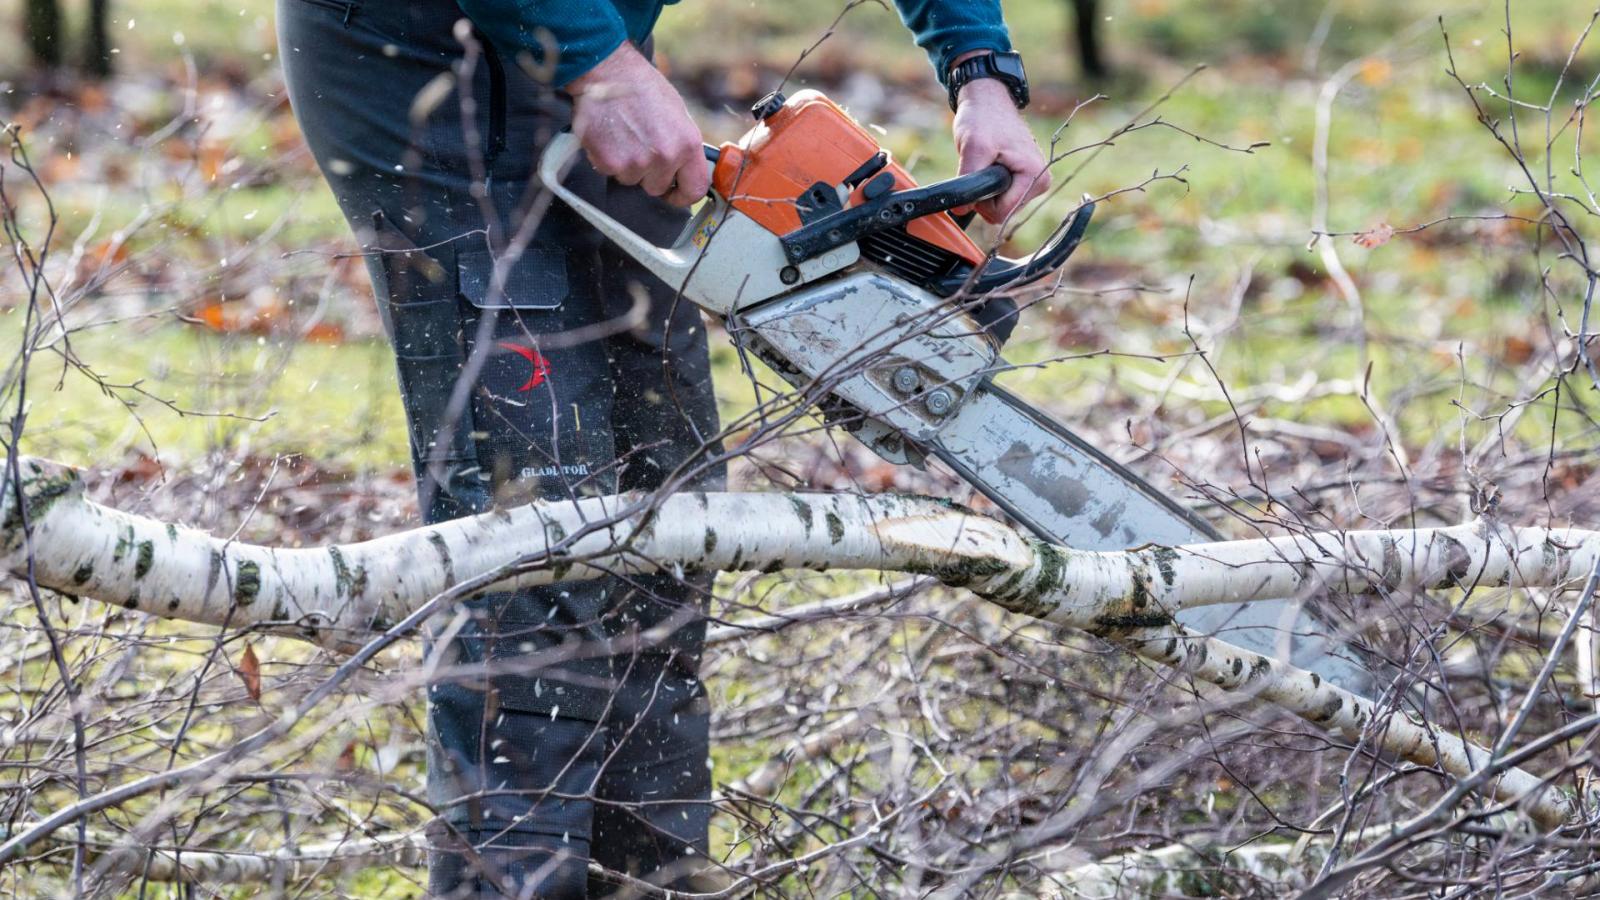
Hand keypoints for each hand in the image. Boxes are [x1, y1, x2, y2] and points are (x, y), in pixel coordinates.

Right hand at [567, 43, 707, 206]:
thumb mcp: (678, 115)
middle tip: (639, 146)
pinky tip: (609, 136)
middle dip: (648, 173)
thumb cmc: (642, 88)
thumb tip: (684, 171)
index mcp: (688, 144)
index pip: (694, 190)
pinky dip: (607, 159)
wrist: (608, 71)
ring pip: (632, 180)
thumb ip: (683, 147)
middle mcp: (665, 157)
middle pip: (657, 187)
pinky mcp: (610, 162)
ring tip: (624, 135)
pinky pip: (611, 172)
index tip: (674, 193)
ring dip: (627, 165)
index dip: (683, 195)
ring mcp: (637, 162)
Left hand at [951, 77, 1051, 223]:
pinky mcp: (1027, 179)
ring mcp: (1035, 180)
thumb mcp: (973, 149)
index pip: (1002, 213)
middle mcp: (1041, 181)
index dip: (981, 201)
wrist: (988, 100)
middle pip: (1003, 211)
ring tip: (986, 162)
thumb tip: (961, 210)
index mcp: (1035, 176)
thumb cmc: (983, 118)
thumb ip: (968, 182)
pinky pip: (1004, 196)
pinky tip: (992, 164)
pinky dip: (992, 185)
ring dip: (987, 189)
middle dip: (985, 195)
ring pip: (1002, 205)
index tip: (977, 174)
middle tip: (980, 165)